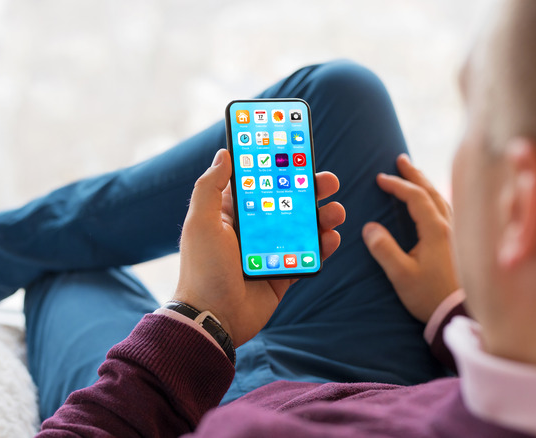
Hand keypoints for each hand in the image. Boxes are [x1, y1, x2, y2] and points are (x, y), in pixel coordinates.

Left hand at [173, 149, 345, 346]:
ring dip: (324, 216)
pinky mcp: (284, 273)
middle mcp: (253, 229)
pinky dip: (324, 245)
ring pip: (304, 227)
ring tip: (335, 212)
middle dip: (311, 189)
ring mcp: (271, 251)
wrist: (213, 319)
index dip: (278, 167)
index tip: (298, 152)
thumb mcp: (200, 223)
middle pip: (289, 202)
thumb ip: (209, 187)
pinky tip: (331, 237)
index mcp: (232, 213)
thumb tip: (224, 153)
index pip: (260, 183)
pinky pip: (309, 255)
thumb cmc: (202, 270)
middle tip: (329, 181)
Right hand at [362, 154, 458, 322]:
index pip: (415, 197)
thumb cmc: (431, 295)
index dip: (397, 185)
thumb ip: (384, 249)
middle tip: (401, 160)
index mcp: (435, 230)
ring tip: (415, 176)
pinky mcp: (461, 243)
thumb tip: (369, 227)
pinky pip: (448, 210)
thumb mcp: (401, 275)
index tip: (380, 179)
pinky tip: (433, 203)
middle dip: (415, 175)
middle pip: (432, 192)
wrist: (460, 314)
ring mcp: (458, 233)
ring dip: (426, 185)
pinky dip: (435, 199)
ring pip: (442, 199)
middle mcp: (450, 226)